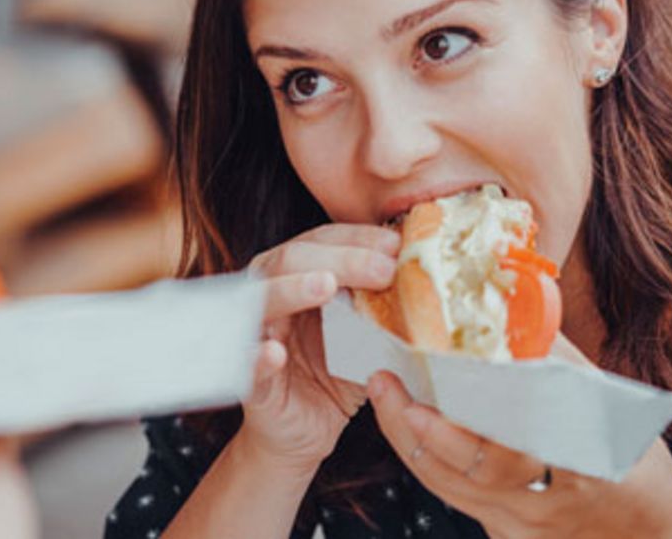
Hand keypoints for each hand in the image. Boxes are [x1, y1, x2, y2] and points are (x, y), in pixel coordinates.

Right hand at [240, 223, 400, 470]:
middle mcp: (268, 296)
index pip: (321, 241)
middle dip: (340, 258)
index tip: (395, 244)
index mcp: (295, 277)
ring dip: (292, 289)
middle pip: (292, 260)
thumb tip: (427, 280)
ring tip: (326, 286)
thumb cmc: (332, 375)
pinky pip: (244, 365)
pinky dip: (257, 358)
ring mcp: (254, 335)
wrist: (303, 433)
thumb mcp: (364, 337)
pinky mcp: (249, 380)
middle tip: (383, 269)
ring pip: (261, 300)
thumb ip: (382, 309)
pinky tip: (275, 354)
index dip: (356, 238)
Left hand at [367, 367, 671, 538]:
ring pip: (452, 485)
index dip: (482, 401)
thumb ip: (566, 367)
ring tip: (387, 394)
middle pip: (476, 466)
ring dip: (411, 438)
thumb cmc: (639, 473)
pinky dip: (428, 459)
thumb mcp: (619, 415)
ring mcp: (522, 526)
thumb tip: (520, 307)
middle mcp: (549, 502)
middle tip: (392, 381)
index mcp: (586, 464)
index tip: (447, 365)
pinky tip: (406, 426)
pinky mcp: (504, 535)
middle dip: (427, 424)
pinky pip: (456, 497)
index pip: (526, 433)